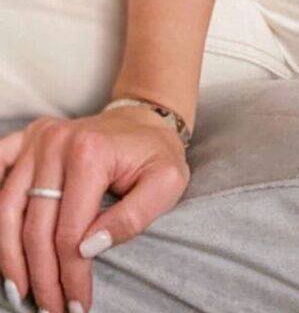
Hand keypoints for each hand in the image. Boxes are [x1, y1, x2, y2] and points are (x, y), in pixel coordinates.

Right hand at [0, 106, 189, 312]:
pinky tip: (0, 241)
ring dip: (10, 257)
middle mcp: (58, 142)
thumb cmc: (155, 154)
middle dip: (42, 277)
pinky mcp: (27, 138)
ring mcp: (38, 139)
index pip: (70, 232)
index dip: (71, 276)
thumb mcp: (167, 183)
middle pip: (36, 228)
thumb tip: (90, 248)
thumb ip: (134, 217)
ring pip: (7, 210)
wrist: (143, 118)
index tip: (79, 305)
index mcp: (90, 153)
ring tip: (21, 290)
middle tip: (52, 309)